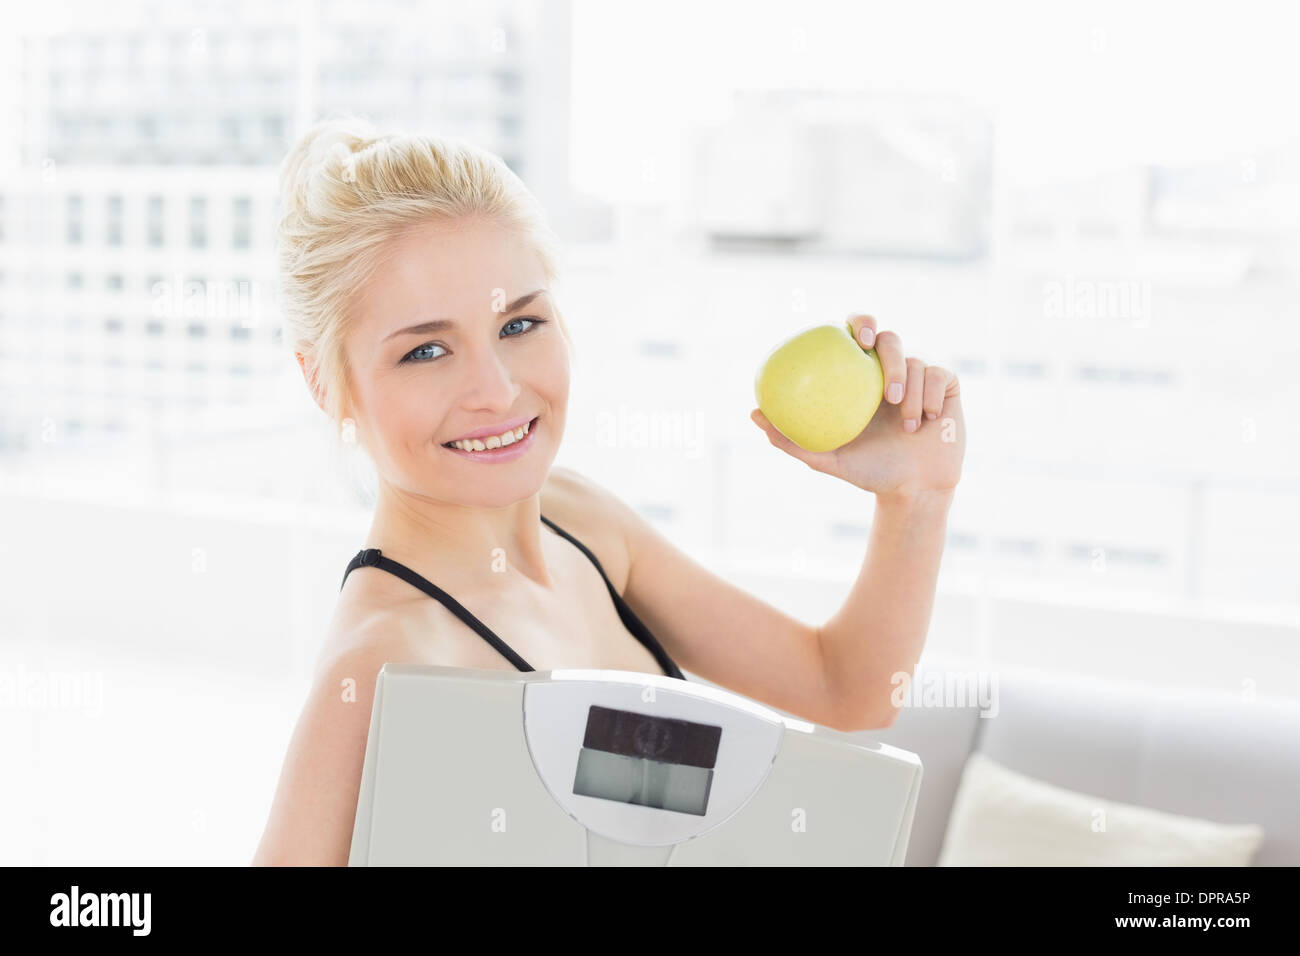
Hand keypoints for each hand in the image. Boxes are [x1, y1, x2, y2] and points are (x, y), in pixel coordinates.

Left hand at [750, 313, 964, 499]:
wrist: (913, 490)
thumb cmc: (868, 473)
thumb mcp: (826, 459)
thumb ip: (790, 439)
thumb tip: (753, 413)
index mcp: (861, 379)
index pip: (858, 337)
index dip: (857, 323)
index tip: (854, 337)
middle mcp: (890, 373)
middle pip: (889, 338)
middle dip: (886, 345)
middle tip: (875, 356)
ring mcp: (920, 378)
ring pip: (915, 363)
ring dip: (910, 391)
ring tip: (907, 424)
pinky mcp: (947, 386)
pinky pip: (939, 376)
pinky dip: (931, 397)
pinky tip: (928, 421)